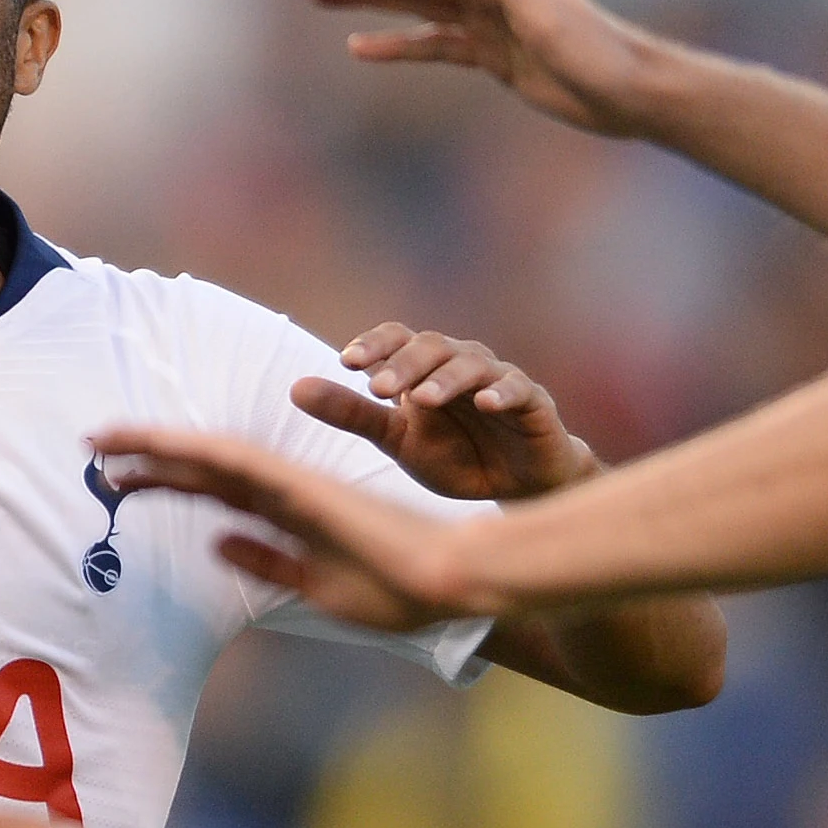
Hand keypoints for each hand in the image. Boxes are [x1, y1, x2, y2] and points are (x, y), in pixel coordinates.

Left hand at [89, 427, 498, 632]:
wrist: (449, 580)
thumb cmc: (396, 589)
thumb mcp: (314, 587)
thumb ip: (265, 562)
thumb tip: (214, 543)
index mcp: (284, 514)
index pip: (210, 489)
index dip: (162, 479)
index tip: (116, 480)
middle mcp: (283, 490)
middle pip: (201, 465)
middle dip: (145, 454)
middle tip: (91, 446)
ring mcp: (292, 485)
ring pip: (212, 454)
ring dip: (158, 444)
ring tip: (105, 438)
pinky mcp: (305, 488)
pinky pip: (243, 463)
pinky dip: (200, 451)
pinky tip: (163, 445)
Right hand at [293, 0, 660, 137]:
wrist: (633, 91)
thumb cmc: (597, 49)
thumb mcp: (544, 9)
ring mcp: (486, 23)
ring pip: (413, 6)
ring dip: (366, 1)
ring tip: (318, 0)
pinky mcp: (492, 56)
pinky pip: (433, 46)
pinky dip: (396, 46)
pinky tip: (360, 49)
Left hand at [295, 324, 595, 500]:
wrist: (519, 488)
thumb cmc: (457, 457)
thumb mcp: (398, 441)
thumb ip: (353, 414)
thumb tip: (294, 388)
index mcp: (424, 367)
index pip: (396, 339)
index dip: (374, 345)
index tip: (346, 361)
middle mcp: (460, 362)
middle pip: (430, 346)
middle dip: (403, 364)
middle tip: (377, 388)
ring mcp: (499, 378)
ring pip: (470, 364)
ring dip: (445, 379)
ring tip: (421, 399)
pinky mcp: (533, 401)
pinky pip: (519, 389)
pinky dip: (503, 393)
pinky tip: (488, 404)